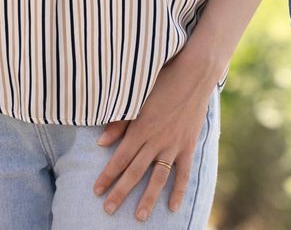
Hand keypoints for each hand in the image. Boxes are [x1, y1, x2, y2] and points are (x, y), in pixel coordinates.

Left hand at [91, 45, 220, 220]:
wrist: (194, 74)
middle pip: (134, 172)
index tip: (96, 190)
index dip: (107, 176)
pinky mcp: (188, 146)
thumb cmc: (162, 81)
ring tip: (139, 216)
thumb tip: (100, 142)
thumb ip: (119, 122)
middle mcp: (155, 141)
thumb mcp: (137, 97)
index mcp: (140, 128)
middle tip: (108, 209)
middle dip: (120, 192)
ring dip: (148, 198)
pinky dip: (179, 190)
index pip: (119, 158)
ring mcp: (173, 145)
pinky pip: (183, 173)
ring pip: (158, 177)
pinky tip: (173, 207)